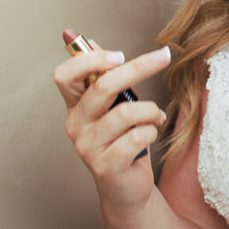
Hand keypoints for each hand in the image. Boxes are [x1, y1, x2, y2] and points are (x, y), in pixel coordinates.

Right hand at [54, 37, 172, 212]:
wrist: (126, 188)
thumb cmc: (122, 142)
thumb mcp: (112, 105)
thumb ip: (101, 75)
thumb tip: (86, 39)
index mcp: (75, 105)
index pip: (64, 76)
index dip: (89, 60)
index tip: (118, 54)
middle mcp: (76, 125)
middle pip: (102, 86)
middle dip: (138, 67)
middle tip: (163, 56)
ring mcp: (88, 147)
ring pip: (126, 113)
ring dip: (151, 110)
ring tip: (157, 115)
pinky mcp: (106, 165)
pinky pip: (137, 136)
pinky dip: (151, 131)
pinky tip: (151, 135)